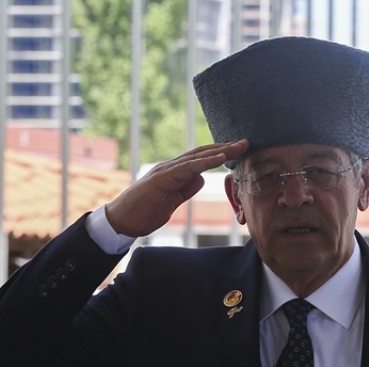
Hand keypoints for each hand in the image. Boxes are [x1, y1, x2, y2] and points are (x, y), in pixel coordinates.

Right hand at [105, 140, 248, 237]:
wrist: (122, 221)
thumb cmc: (145, 212)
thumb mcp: (173, 201)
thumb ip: (186, 189)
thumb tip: (201, 179)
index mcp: (175, 173)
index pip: (201, 159)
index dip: (221, 154)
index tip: (240, 152)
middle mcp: (171, 167)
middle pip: (202, 153)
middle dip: (225, 147)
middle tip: (246, 143)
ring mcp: (166, 171)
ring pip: (197, 157)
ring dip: (220, 150)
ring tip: (239, 146)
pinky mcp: (162, 178)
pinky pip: (187, 167)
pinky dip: (205, 162)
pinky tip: (220, 158)